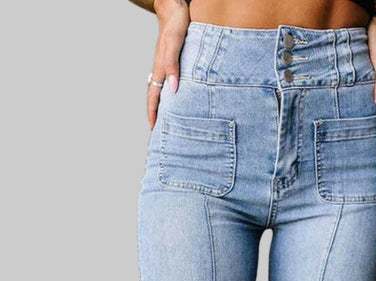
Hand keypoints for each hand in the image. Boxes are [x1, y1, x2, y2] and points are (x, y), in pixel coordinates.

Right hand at [148, 0, 189, 128]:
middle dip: (157, 113)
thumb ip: (173, 64)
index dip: (153, 112)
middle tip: (160, 131)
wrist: (175, 5)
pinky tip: (179, 96)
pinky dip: (173, 92)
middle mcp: (162, 68)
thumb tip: (173, 89)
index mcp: (160, 68)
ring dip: (165, 104)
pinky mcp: (175, 60)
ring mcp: (168, 64)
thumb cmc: (176, 22)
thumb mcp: (175, 42)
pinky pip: (172, 81)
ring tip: (169, 119)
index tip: (153, 129)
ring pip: (164, 89)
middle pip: (157, 95)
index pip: (154, 96)